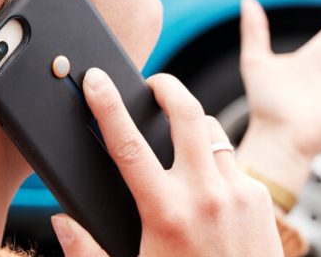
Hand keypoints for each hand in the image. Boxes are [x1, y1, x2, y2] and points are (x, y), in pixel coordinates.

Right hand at [53, 68, 281, 256]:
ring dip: (193, 124)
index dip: (107, 105)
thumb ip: (88, 252)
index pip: (127, 144)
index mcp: (165, 214)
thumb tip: (61, 221)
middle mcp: (205, 195)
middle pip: (185, 113)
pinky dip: (215, 163)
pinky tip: (205, 182)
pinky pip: (233, 162)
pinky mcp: (259, 198)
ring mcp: (237, 192)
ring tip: (177, 133)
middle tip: (152, 83)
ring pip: (212, 132)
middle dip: (166, 86)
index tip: (95, 80)